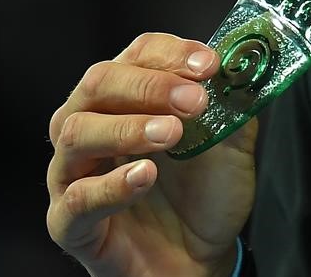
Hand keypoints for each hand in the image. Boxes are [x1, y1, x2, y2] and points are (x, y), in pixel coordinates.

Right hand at [46, 32, 258, 276]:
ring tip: (169, 134)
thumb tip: (242, 68)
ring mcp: (72, 172)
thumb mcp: (229, 144)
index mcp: (125, 97)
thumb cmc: (202, 196)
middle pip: (99, 83)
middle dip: (149, 86)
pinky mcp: (68, 221)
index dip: (170, 54)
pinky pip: (76, 198)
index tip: (208, 65)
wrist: (199, 259)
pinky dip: (111, 184)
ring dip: (126, 127)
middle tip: (192, 101)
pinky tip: (144, 176)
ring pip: (76, 132)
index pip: (136, 55)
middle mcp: (89, 125)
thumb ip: (231, 107)